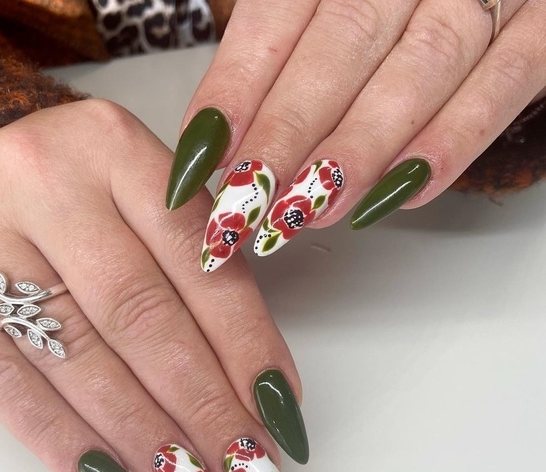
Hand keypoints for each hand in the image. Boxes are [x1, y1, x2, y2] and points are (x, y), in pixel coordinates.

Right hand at [0, 100, 305, 471]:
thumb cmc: (80, 182)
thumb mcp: (144, 188)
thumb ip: (198, 255)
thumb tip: (253, 372)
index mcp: (118, 152)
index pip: (199, 262)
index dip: (246, 345)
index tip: (281, 409)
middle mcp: (49, 188)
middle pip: (142, 317)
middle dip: (204, 407)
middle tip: (249, 470)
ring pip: (78, 357)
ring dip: (145, 437)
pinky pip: (1, 380)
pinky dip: (63, 440)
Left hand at [165, 0, 545, 269]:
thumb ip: (280, 48)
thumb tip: (223, 131)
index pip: (275, 18)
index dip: (236, 92)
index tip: (201, 160)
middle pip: (338, 48)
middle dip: (286, 135)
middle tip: (245, 206)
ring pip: (419, 69)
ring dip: (359, 150)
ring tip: (307, 212)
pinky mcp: (543, 23)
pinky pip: (506, 80)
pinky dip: (456, 139)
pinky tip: (402, 194)